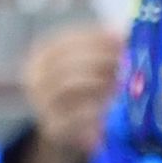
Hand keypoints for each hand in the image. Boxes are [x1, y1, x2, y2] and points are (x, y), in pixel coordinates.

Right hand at [4, 20, 125, 162]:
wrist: (65, 131)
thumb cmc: (82, 91)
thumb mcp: (86, 65)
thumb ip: (101, 48)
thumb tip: (125, 31)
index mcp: (41, 57)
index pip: (67, 42)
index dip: (96, 39)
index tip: (121, 38)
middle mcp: (35, 79)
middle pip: (68, 64)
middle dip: (100, 61)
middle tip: (126, 62)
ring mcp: (41, 105)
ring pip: (70, 87)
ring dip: (99, 83)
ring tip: (122, 82)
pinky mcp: (54, 129)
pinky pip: (75, 117)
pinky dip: (95, 110)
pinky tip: (113, 107)